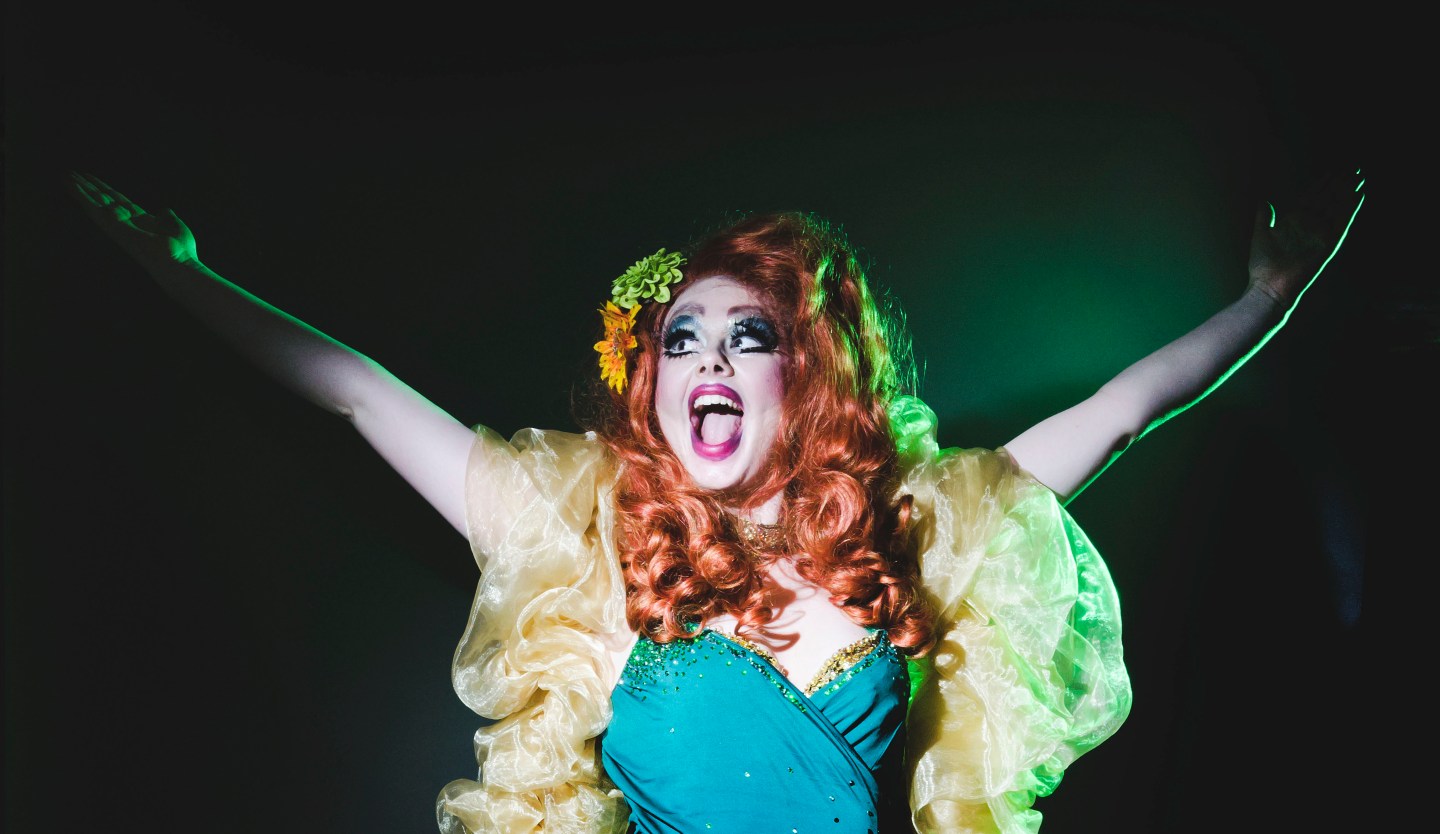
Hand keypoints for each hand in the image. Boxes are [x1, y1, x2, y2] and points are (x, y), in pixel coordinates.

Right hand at [69, 172, 198, 268]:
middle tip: (73, 173)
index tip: (94, 179)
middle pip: (104, 199)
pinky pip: (93, 207)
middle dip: (89, 187)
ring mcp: (117, 224)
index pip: (119, 201)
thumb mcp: (175, 227)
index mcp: (140, 221)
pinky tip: (70, 184)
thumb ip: (167, 218)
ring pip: (95, 202)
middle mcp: (125, 222)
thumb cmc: (181, 251)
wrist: (178, 263)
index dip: (107, 189)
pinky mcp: (113, 226)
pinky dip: (81, 195)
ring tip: (66, 175)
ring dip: (80, 188)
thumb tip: (165, 209)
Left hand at [1247, 168, 1365, 307]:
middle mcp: (1309, 226)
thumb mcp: (1261, 234)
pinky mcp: (1328, 243)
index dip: (1322, 184)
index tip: (1332, 170)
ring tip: (1359, 176)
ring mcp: (1319, 233)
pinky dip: (1350, 209)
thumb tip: (1264, 201)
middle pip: (1327, 199)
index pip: (1311, 197)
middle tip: (1352, 167)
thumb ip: (1264, 217)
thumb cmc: (1263, 264)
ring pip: (1337, 207)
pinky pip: (1341, 223)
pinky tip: (1358, 195)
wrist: (1269, 285)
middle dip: (1339, 183)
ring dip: (1348, 192)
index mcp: (1293, 222)